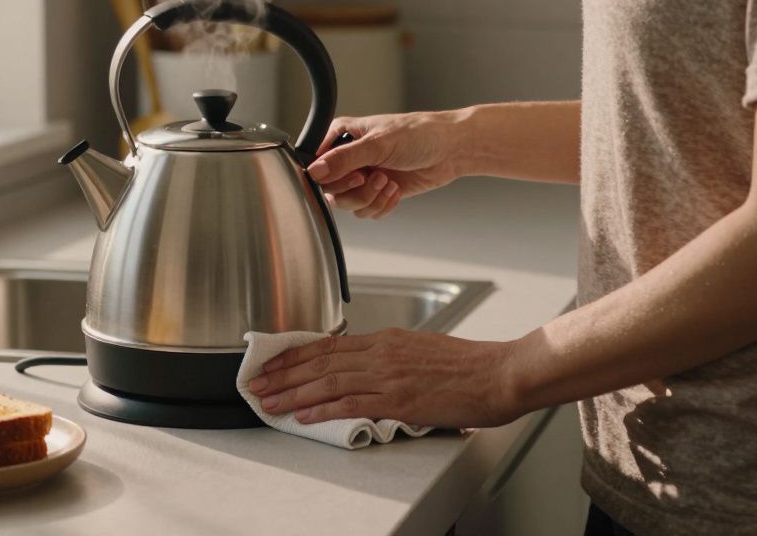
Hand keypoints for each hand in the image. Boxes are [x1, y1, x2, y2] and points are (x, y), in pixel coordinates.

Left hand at [246, 328, 521, 427]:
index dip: (296, 354)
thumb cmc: (471, 367)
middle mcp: (382, 353)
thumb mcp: (424, 352)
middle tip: (256, 383)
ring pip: (327, 381)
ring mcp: (388, 375)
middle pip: (320, 361)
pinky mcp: (398, 399)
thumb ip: (394, 360)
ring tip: (268, 402)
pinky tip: (302, 415)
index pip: (330, 344)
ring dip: (292, 392)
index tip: (273, 362)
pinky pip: (349, 403)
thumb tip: (372, 372)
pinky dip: (321, 409)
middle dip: (283, 374)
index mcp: (388, 340)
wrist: (500, 374)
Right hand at [308, 110, 467, 218]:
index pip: (317, 165)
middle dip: (356, 190)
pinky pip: (367, 211)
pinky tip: (396, 190)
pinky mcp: (378, 192)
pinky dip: (382, 206)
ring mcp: (363, 176)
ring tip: (389, 183)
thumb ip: (344, 158)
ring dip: (371, 198)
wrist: (450, 150)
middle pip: (331, 190)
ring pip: (349, 204)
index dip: (331, 177)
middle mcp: (349, 157)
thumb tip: (315, 171)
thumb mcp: (378, 144)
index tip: (353, 175)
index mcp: (342, 136)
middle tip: (374, 177)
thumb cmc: (419, 134)